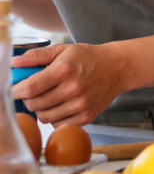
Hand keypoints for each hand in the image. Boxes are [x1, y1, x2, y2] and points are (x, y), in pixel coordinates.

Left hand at [11, 42, 129, 125]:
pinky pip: (58, 124)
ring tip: (50, 97)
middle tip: (35, 91)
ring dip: (41, 109)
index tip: (14, 89)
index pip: (30, 87)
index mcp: (64, 70)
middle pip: (35, 104)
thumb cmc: (89, 58)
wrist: (118, 67)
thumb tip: (14, 63)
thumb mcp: (64, 50)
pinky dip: (56, 116)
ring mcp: (81, 104)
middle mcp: (73, 89)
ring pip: (44, 117)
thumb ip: (37, 56)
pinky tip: (62, 105)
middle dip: (29, 99)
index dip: (16, 91)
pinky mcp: (86, 116)